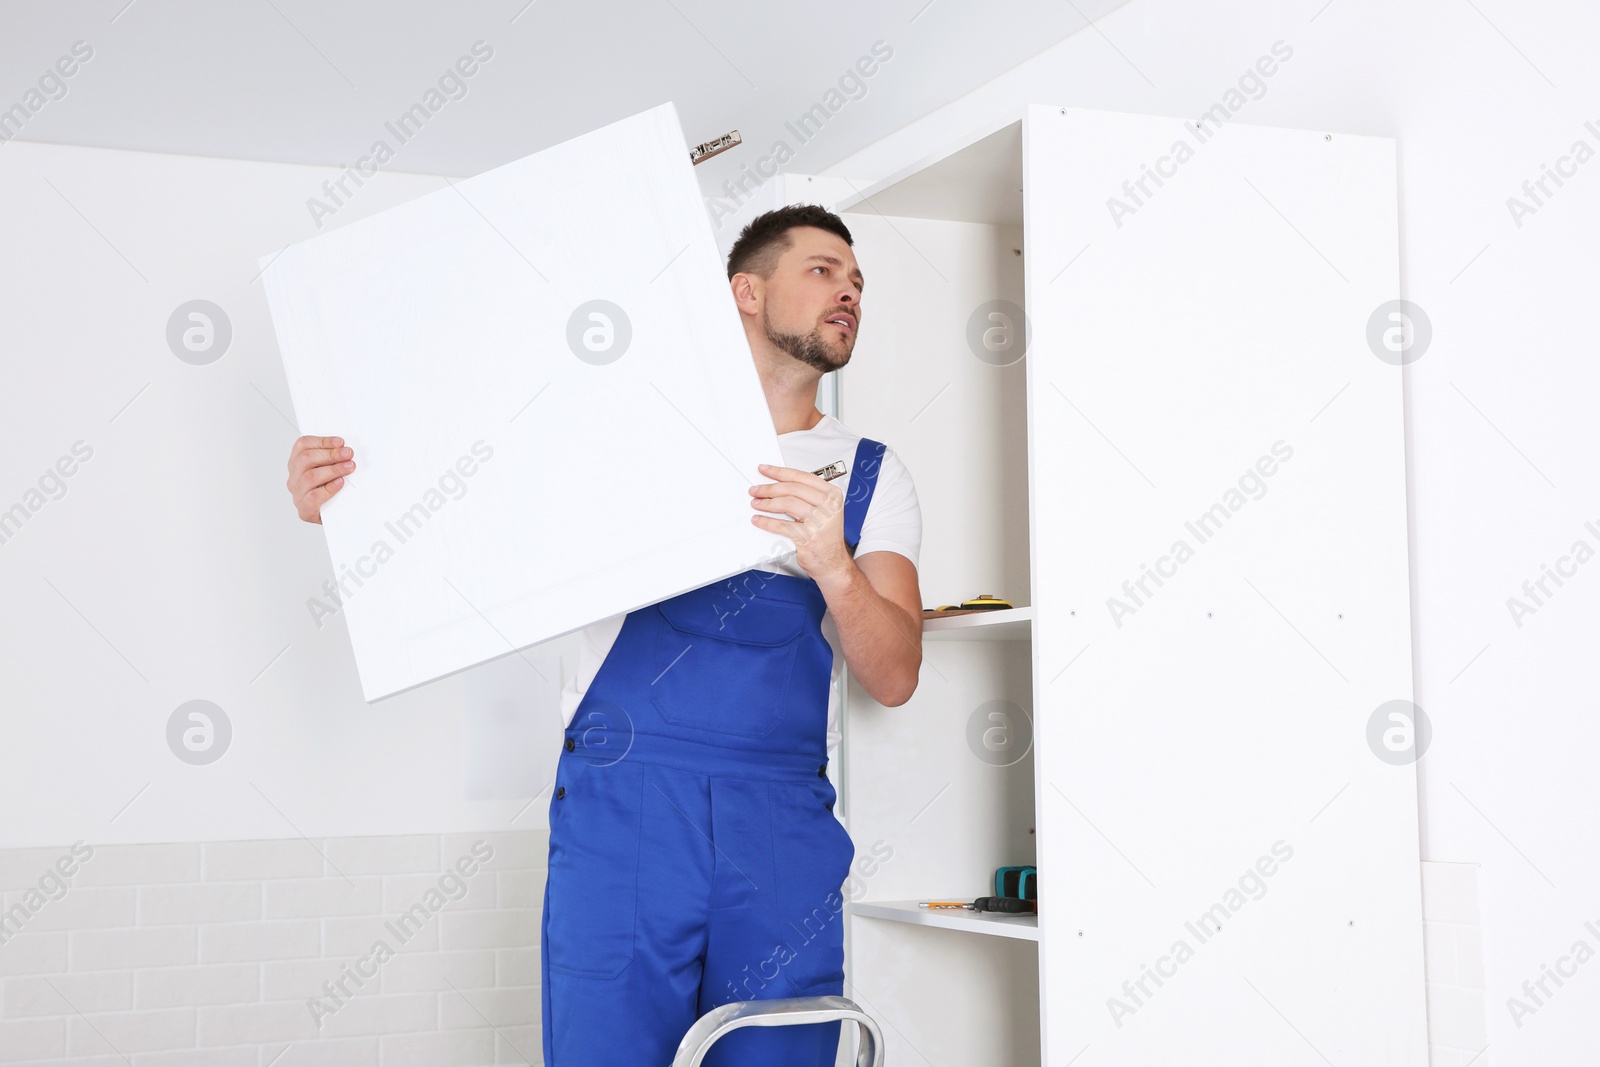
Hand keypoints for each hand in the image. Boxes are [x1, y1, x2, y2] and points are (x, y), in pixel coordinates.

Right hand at [287, 435, 353, 524]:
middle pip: (306, 459)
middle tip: (348, 454)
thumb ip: (334, 458)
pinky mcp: (304, 510)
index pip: (302, 445)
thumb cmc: (334, 491)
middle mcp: (294, 478)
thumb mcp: (332, 470)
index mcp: (297, 464)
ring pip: (310, 477)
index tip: (340, 442)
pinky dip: (328, 489)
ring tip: (349, 468)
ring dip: (332, 470)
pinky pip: (313, 497)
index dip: (322, 441)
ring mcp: (298, 494)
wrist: (335, 517)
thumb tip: (345, 449)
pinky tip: (340, 483)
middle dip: (330, 454)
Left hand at [748, 463, 850, 580]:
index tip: (766, 470)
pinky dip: (767, 522)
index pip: (802, 477)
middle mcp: (828, 506)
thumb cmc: (826, 537)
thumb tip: (779, 485)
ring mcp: (819, 521)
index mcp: (832, 495)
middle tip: (757, 489)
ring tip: (757, 504)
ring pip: (787, 503)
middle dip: (770, 488)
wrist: (833, 562)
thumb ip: (807, 496)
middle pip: (793, 488)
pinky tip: (759, 520)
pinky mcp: (808, 536)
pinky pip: (782, 525)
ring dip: (767, 503)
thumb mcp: (824, 510)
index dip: (780, 472)